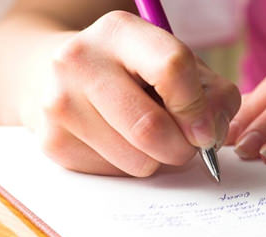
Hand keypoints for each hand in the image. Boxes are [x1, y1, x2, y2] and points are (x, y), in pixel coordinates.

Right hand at [24, 11, 239, 175]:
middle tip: (184, 144)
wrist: (63, 76)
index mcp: (121, 32)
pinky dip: (131, 166)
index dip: (197, 109)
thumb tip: (210, 136)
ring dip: (157, 160)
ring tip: (147, 137)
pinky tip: (121, 142)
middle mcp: (81, 61)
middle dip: (182, 148)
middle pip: (151, 128)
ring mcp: (60, 103)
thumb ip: (212, 95)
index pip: (172, 70)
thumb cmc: (134, 72)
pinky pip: (115, 174)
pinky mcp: (53, 141)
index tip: (205, 130)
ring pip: (137, 161)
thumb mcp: (178, 66)